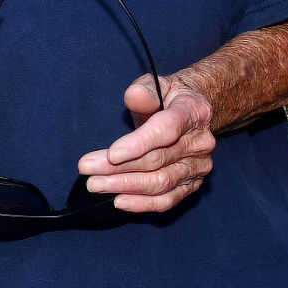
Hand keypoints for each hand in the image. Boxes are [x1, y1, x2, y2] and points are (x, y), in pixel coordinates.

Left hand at [77, 74, 215, 212]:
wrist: (192, 112)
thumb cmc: (167, 98)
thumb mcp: (157, 84)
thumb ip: (144, 91)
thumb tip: (135, 95)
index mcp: (193, 112)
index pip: (166, 130)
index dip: (139, 144)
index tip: (112, 154)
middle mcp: (200, 142)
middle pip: (157, 160)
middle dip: (118, 167)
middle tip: (87, 168)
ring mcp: (198, 166)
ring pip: (161, 182)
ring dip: (125, 186)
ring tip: (95, 184)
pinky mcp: (192, 183)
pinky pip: (168, 199)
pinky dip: (143, 203)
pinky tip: (120, 201)